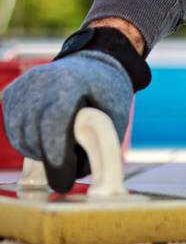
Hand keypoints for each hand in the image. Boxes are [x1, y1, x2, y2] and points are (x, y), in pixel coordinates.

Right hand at [1, 52, 133, 192]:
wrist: (94, 63)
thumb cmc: (109, 93)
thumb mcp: (116, 115)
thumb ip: (103, 143)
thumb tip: (82, 176)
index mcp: (71, 81)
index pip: (54, 119)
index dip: (57, 153)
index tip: (64, 180)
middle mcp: (41, 80)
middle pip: (35, 130)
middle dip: (50, 158)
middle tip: (64, 176)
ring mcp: (24, 85)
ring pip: (20, 133)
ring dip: (38, 151)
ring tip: (60, 153)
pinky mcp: (12, 93)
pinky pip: (14, 128)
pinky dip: (27, 141)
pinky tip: (46, 141)